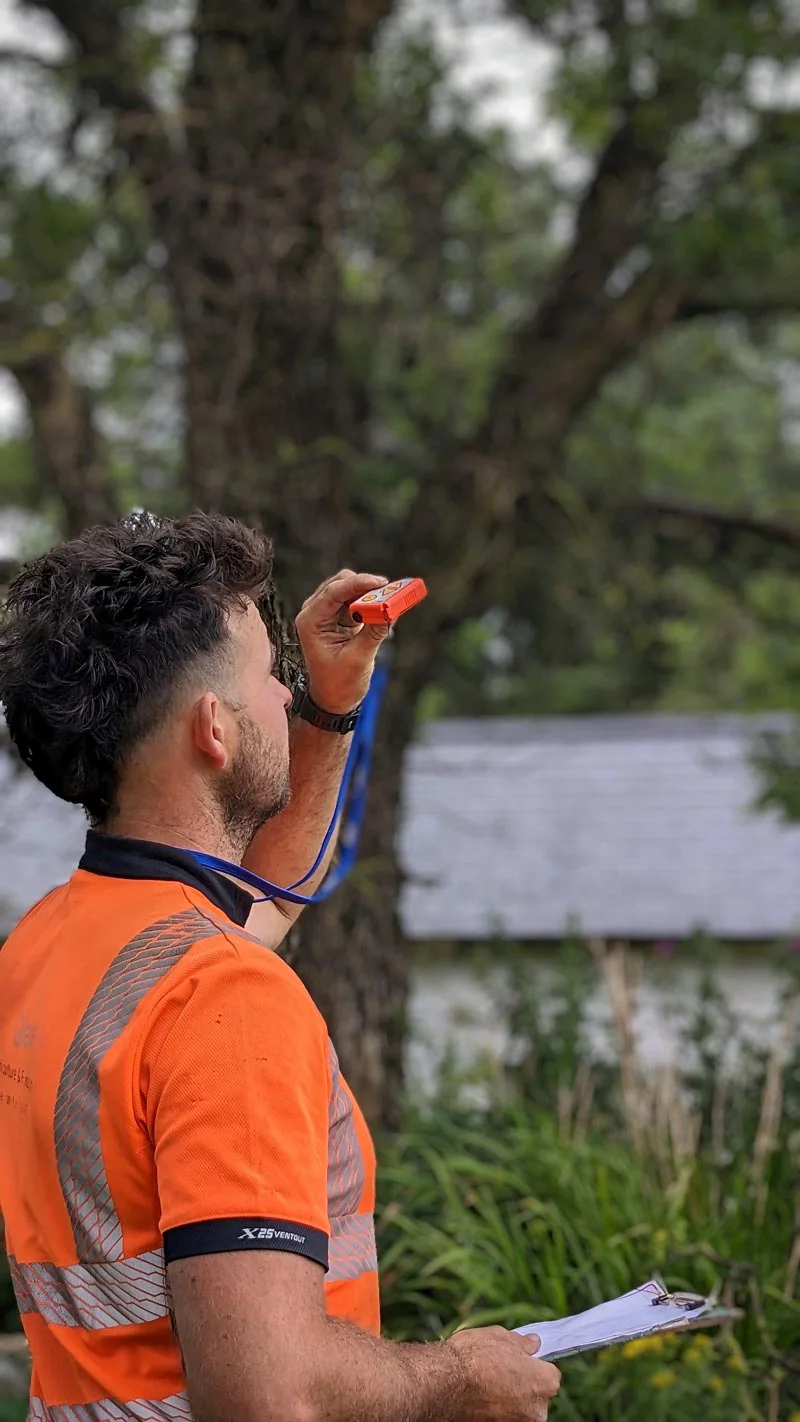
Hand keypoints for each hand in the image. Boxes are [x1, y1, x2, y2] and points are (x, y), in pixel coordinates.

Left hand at [295, 569, 389, 714]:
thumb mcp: (358, 658)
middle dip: (366, 585)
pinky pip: (359, 601)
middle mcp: (315, 613)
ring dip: (371, 593)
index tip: (381, 582)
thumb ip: (374, 632)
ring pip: (352, 590)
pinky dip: (373, 602)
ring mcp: (328, 614)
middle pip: (342, 584)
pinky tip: (387, 610)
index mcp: (310, 622)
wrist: (334, 699)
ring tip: (392, 600)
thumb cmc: (339, 684)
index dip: (358, 584)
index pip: (333, 593)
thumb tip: (391, 609)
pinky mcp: (341, 618)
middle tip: (390, 591)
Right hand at [447, 1327, 560, 1421]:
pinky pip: (504, 1417)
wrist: (446, 1383)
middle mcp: (537, 1410)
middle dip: (524, 1384)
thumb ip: (523, 1343)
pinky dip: (497, 1410)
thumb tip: (534, 1343)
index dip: (534, 1365)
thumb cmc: (476, 1357)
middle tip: (502, 1370)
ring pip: (520, 1408)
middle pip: (537, 1395)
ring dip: (510, 1399)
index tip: (521, 1360)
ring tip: (487, 1383)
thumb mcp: (502, 1337)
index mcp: (544, 1383)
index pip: (550, 1373)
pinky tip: (481, 1396)